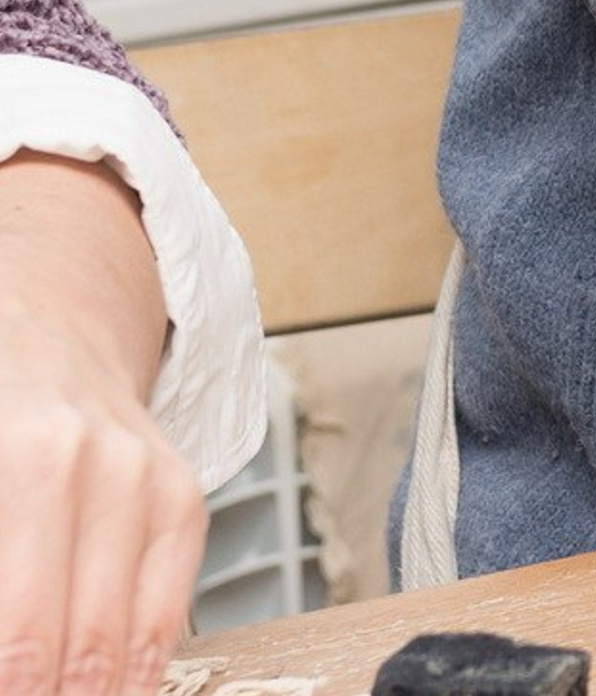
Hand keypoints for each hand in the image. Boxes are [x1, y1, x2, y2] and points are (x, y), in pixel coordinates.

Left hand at [0, 156, 202, 695]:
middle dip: (44, 687)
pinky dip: (138, 665)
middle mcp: (101, 468)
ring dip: (91, 689)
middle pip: (68, 641)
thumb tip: (10, 653)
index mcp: (32, 459)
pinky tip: (113, 688)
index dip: (16, 674)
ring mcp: (150, 480)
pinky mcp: (181, 497)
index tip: (13, 691)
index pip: (20, 630)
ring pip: (121, 636)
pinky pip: (171, 607)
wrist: (45, 332)